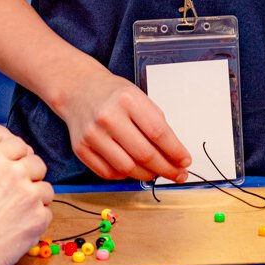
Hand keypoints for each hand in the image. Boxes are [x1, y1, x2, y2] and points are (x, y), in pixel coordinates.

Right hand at [0, 140, 52, 264]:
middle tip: (20, 195)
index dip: (19, 160)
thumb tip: (16, 171)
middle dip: (32, 178)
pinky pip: (47, 212)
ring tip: (18, 215)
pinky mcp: (39, 216)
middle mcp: (13, 171)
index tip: (17, 170)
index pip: (19, 146)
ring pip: (46, 190)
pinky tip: (19, 229)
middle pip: (37, 165)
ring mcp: (29, 193)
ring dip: (37, 200)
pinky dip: (37, 220)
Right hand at [58, 67, 190, 182]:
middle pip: (144, 154)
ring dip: (147, 175)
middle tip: (178, 174)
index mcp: (127, 99)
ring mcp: (92, 135)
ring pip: (127, 168)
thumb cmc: (113, 94)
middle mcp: (108, 117)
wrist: (78, 89)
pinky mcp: (81, 149)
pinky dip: (125, 176)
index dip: (175, 152)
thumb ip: (155, 123)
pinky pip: (109, 173)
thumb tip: (173, 155)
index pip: (158, 133)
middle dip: (166, 169)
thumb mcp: (138, 97)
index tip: (185, 161)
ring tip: (156, 172)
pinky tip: (133, 169)